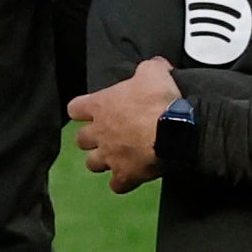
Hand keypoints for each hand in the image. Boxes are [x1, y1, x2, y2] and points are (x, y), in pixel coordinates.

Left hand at [66, 61, 183, 190]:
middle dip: (92, 139)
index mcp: (101, 106)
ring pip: (92, 164)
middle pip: (81, 140)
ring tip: (118, 157)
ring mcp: (110, 157)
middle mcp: (99, 133)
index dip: (83, 110)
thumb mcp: (154, 72)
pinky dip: (123, 182)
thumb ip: (149, 68)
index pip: (75, 108)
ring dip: (103, 161)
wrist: (176, 130)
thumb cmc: (160, 100)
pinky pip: (116, 186)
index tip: (93, 111)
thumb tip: (156, 66)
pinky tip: (132, 177)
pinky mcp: (125, 175)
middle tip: (109, 135)